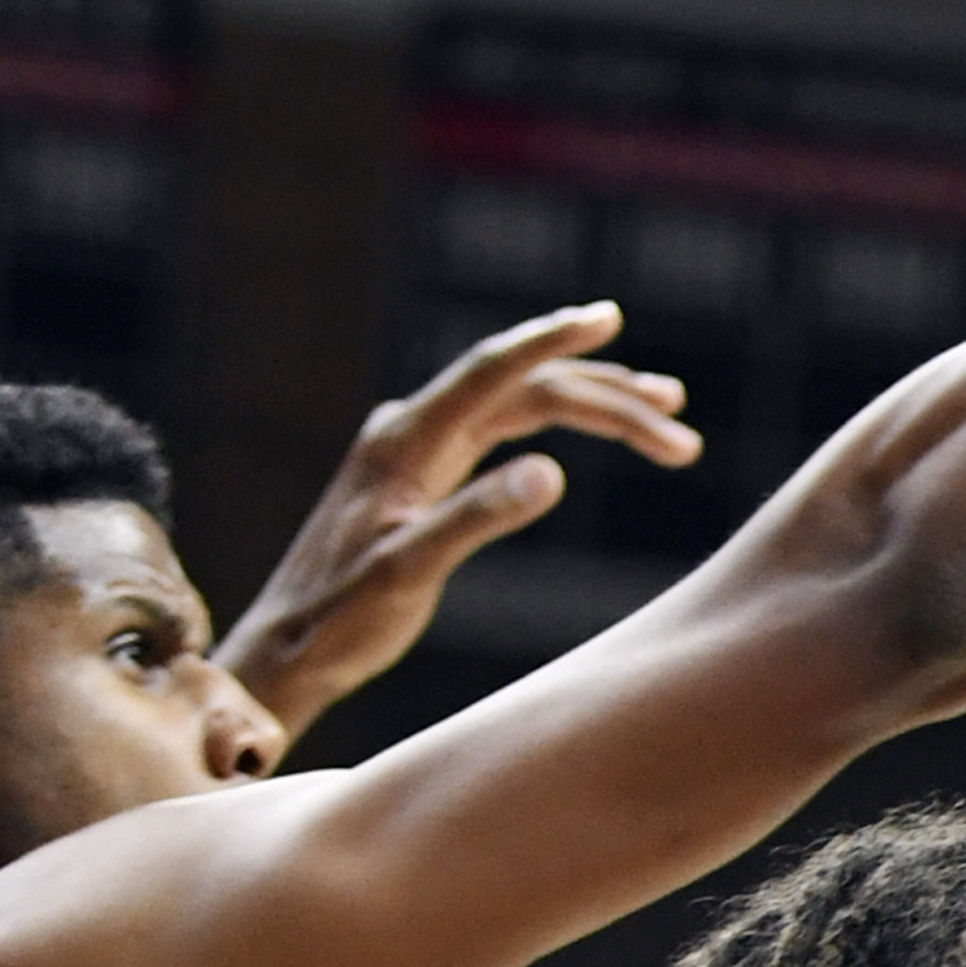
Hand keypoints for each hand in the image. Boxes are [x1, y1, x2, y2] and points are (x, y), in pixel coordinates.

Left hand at [215, 303, 700, 747]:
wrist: (284, 648)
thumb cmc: (340, 620)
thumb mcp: (409, 573)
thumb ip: (476, 519)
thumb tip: (553, 471)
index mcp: (405, 441)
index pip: (492, 372)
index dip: (552, 342)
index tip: (608, 318)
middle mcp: (410, 430)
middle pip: (525, 390)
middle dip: (608, 402)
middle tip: (681, 432)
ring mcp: (417, 449)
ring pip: (520, 406)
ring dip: (594, 410)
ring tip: (667, 424)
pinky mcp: (425, 474)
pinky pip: (502, 429)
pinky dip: (557, 426)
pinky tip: (588, 433)